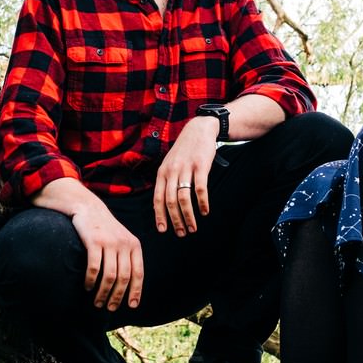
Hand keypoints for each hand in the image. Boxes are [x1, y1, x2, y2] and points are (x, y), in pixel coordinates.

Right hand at [71, 202, 143, 310]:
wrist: (88, 207)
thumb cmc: (105, 229)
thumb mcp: (122, 239)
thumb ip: (127, 258)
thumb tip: (129, 286)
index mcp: (134, 245)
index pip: (138, 272)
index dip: (136, 291)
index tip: (132, 305)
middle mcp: (124, 243)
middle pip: (124, 277)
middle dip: (117, 296)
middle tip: (110, 308)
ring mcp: (109, 242)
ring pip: (109, 276)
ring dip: (103, 292)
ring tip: (97, 302)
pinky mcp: (94, 241)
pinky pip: (94, 267)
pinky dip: (91, 281)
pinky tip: (88, 287)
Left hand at [153, 116, 219, 236]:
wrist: (199, 129)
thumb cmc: (184, 151)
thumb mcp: (169, 163)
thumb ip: (166, 181)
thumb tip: (162, 204)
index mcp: (162, 172)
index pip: (157, 198)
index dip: (159, 215)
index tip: (163, 230)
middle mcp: (172, 171)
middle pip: (170, 201)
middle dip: (175, 220)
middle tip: (181, 233)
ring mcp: (186, 168)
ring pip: (184, 198)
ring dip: (188, 216)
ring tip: (193, 227)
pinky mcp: (200, 166)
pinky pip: (200, 189)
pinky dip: (202, 202)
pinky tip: (205, 212)